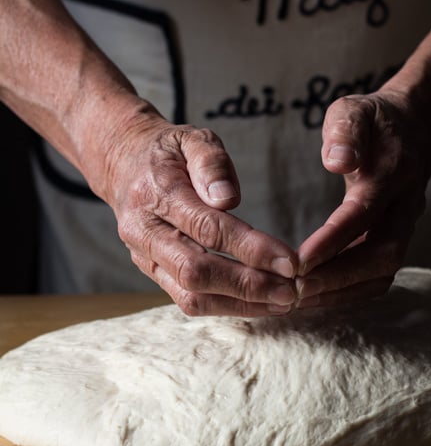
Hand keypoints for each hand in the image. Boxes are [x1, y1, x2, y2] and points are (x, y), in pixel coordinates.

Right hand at [99, 111, 297, 315]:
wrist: (124, 165)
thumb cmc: (170, 152)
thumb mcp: (191, 138)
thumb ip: (211, 163)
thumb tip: (228, 199)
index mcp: (155, 193)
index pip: (207, 228)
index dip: (251, 248)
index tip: (290, 261)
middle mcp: (143, 231)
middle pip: (196, 271)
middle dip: (248, 285)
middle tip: (292, 290)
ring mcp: (144, 257)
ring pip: (191, 296)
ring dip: (241, 304)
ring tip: (284, 302)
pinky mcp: (152, 273)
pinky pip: (188, 301)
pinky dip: (227, 307)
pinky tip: (261, 303)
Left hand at [296, 91, 430, 308]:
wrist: (416, 129)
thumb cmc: (374, 121)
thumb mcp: (355, 109)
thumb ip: (345, 131)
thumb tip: (338, 162)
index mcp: (394, 172)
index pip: (364, 213)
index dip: (333, 240)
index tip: (298, 261)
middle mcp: (406, 206)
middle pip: (382, 255)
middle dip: (339, 278)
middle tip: (294, 289)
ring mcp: (406, 228)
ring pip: (383, 273)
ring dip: (342, 291)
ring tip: (298, 299)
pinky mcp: (397, 241)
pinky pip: (378, 276)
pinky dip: (348, 292)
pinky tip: (314, 296)